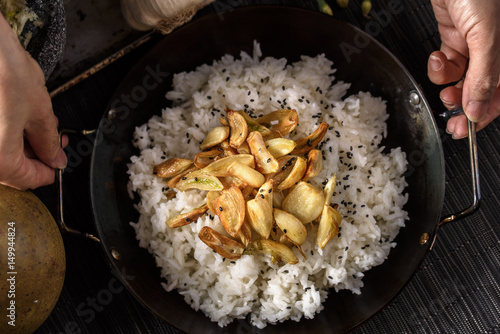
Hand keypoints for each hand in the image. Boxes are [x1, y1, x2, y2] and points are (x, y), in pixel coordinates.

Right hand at [0, 14, 66, 189]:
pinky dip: (7, 132)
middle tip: (56, 141)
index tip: (59, 163)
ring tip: (41, 124)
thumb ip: (49, 142)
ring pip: (2, 152)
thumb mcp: (39, 111)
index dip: (49, 171)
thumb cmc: (3, 70)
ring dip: (23, 143)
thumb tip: (55, 158)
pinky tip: (20, 118)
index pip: (28, 180)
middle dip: (38, 154)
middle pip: (12, 168)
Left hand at [427, 0, 499, 138]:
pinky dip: (439, 66)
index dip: (485, 114)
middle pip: (481, 89)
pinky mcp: (455, 37)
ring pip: (462, 78)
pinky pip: (447, 62)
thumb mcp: (487, 36)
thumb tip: (479, 110)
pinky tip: (437, 58)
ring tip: (444, 87)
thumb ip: (484, 76)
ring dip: (449, 86)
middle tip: (450, 120)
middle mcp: (495, 50)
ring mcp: (475, 44)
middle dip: (464, 105)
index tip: (467, 129)